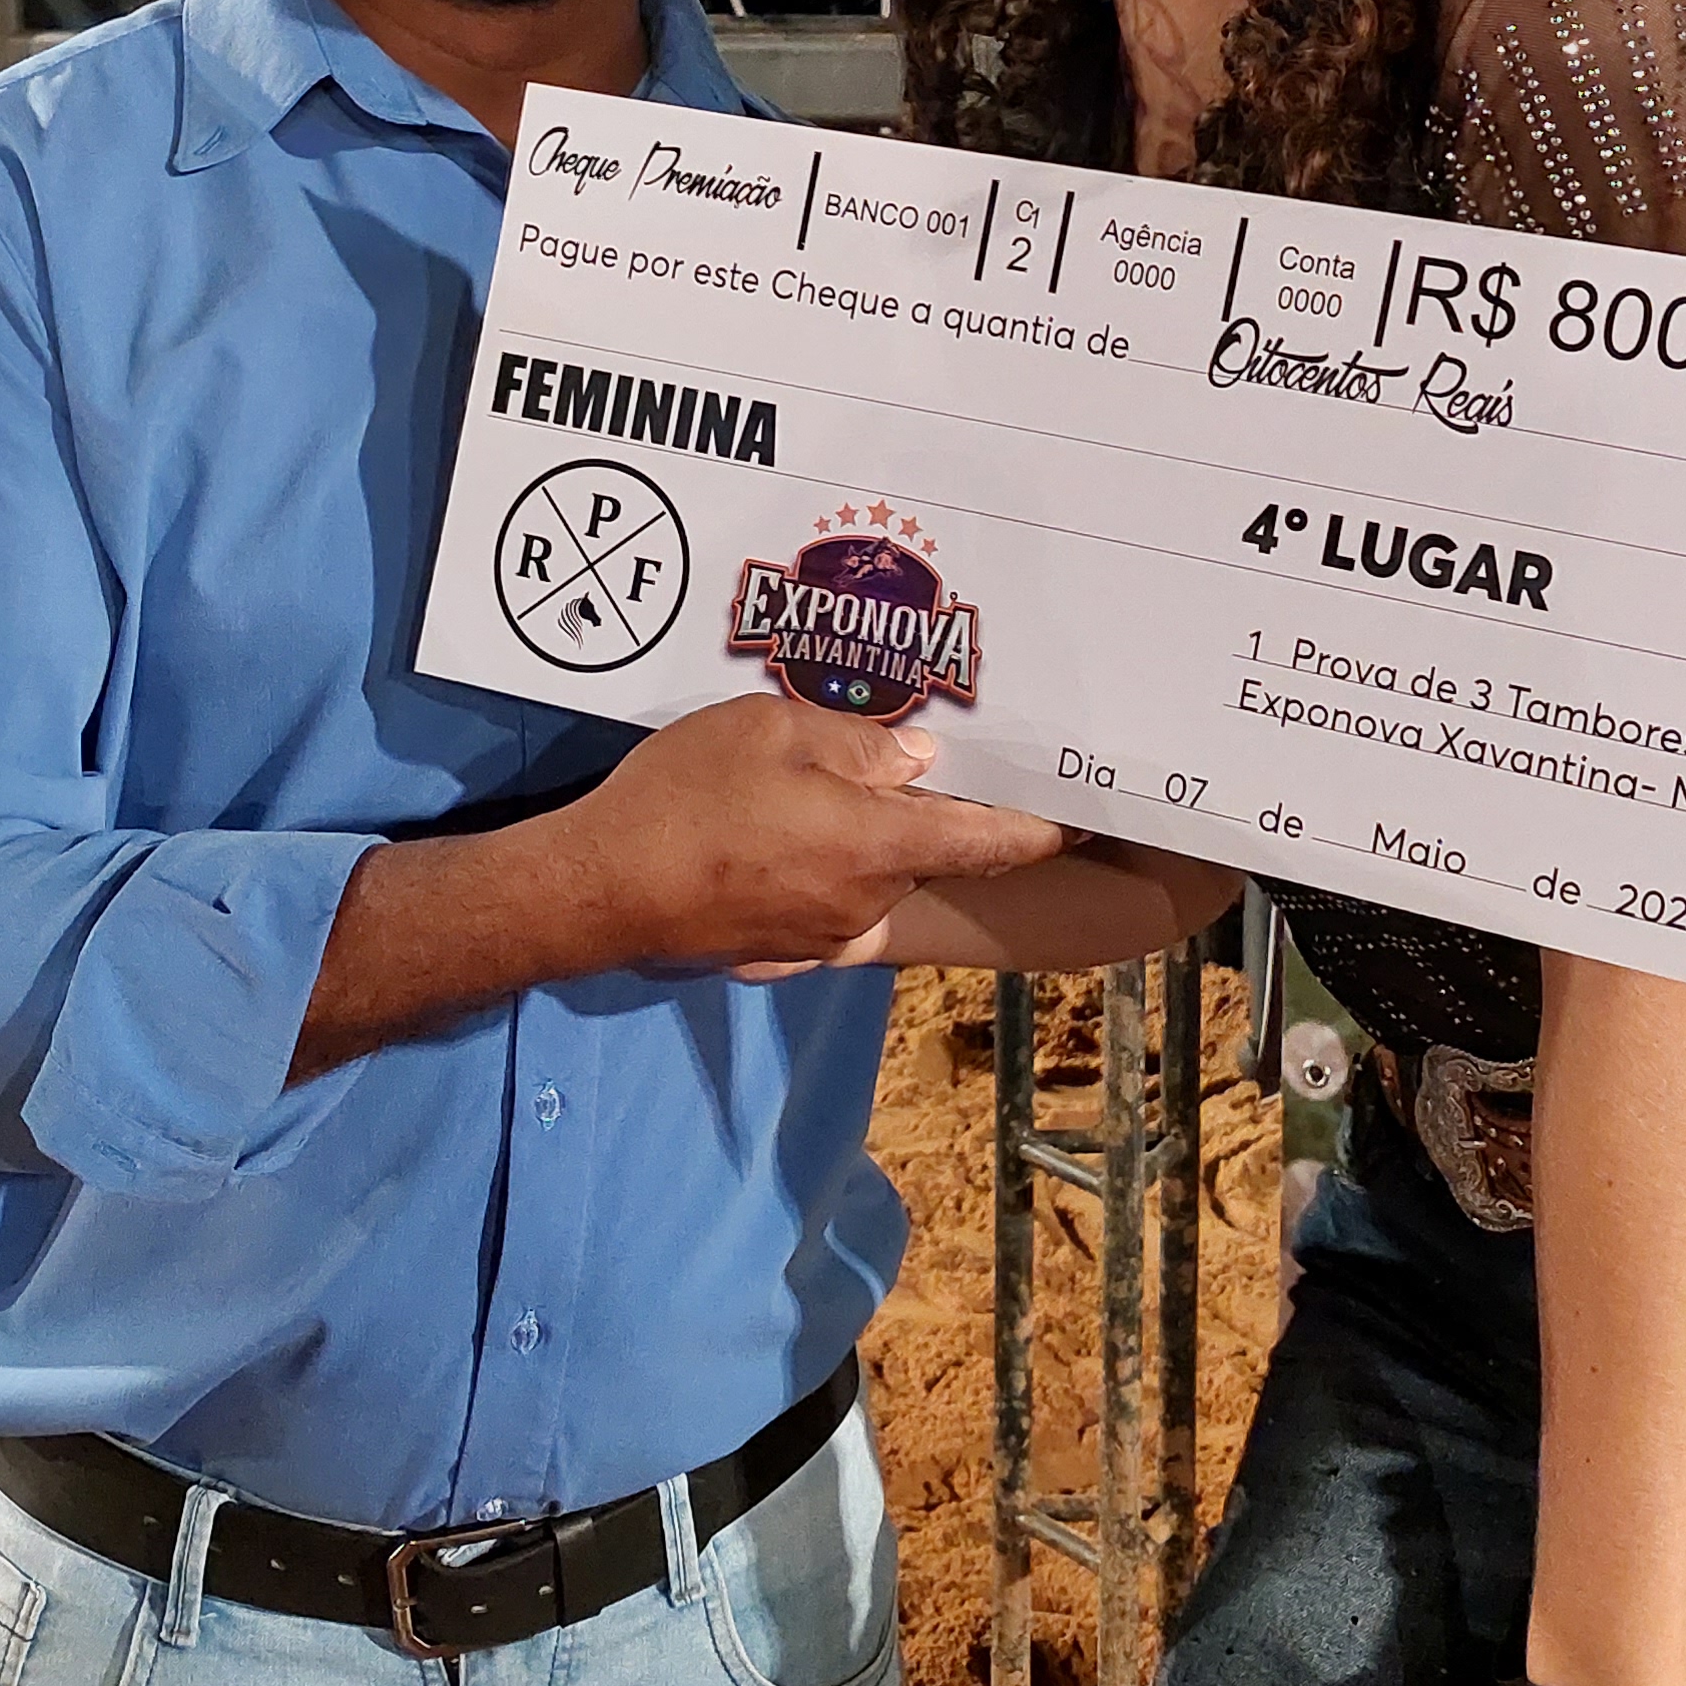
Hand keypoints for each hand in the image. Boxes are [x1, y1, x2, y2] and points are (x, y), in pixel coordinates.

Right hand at [553, 693, 1062, 971]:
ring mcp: (824, 938)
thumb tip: (916, 759)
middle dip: (917, 809)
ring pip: (870, 877)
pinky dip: (817, 872)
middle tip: (886, 757)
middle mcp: (867, 903)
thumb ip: (856, 744)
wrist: (599, 890)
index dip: (1044, 828)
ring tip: (802, 792)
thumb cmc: (686, 799)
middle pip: (923, 850)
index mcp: (879, 844)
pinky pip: (824, 904)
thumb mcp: (770, 732)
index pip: (992, 842)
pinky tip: (769, 843)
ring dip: (858, 839)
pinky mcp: (782, 954)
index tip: (1086, 815)